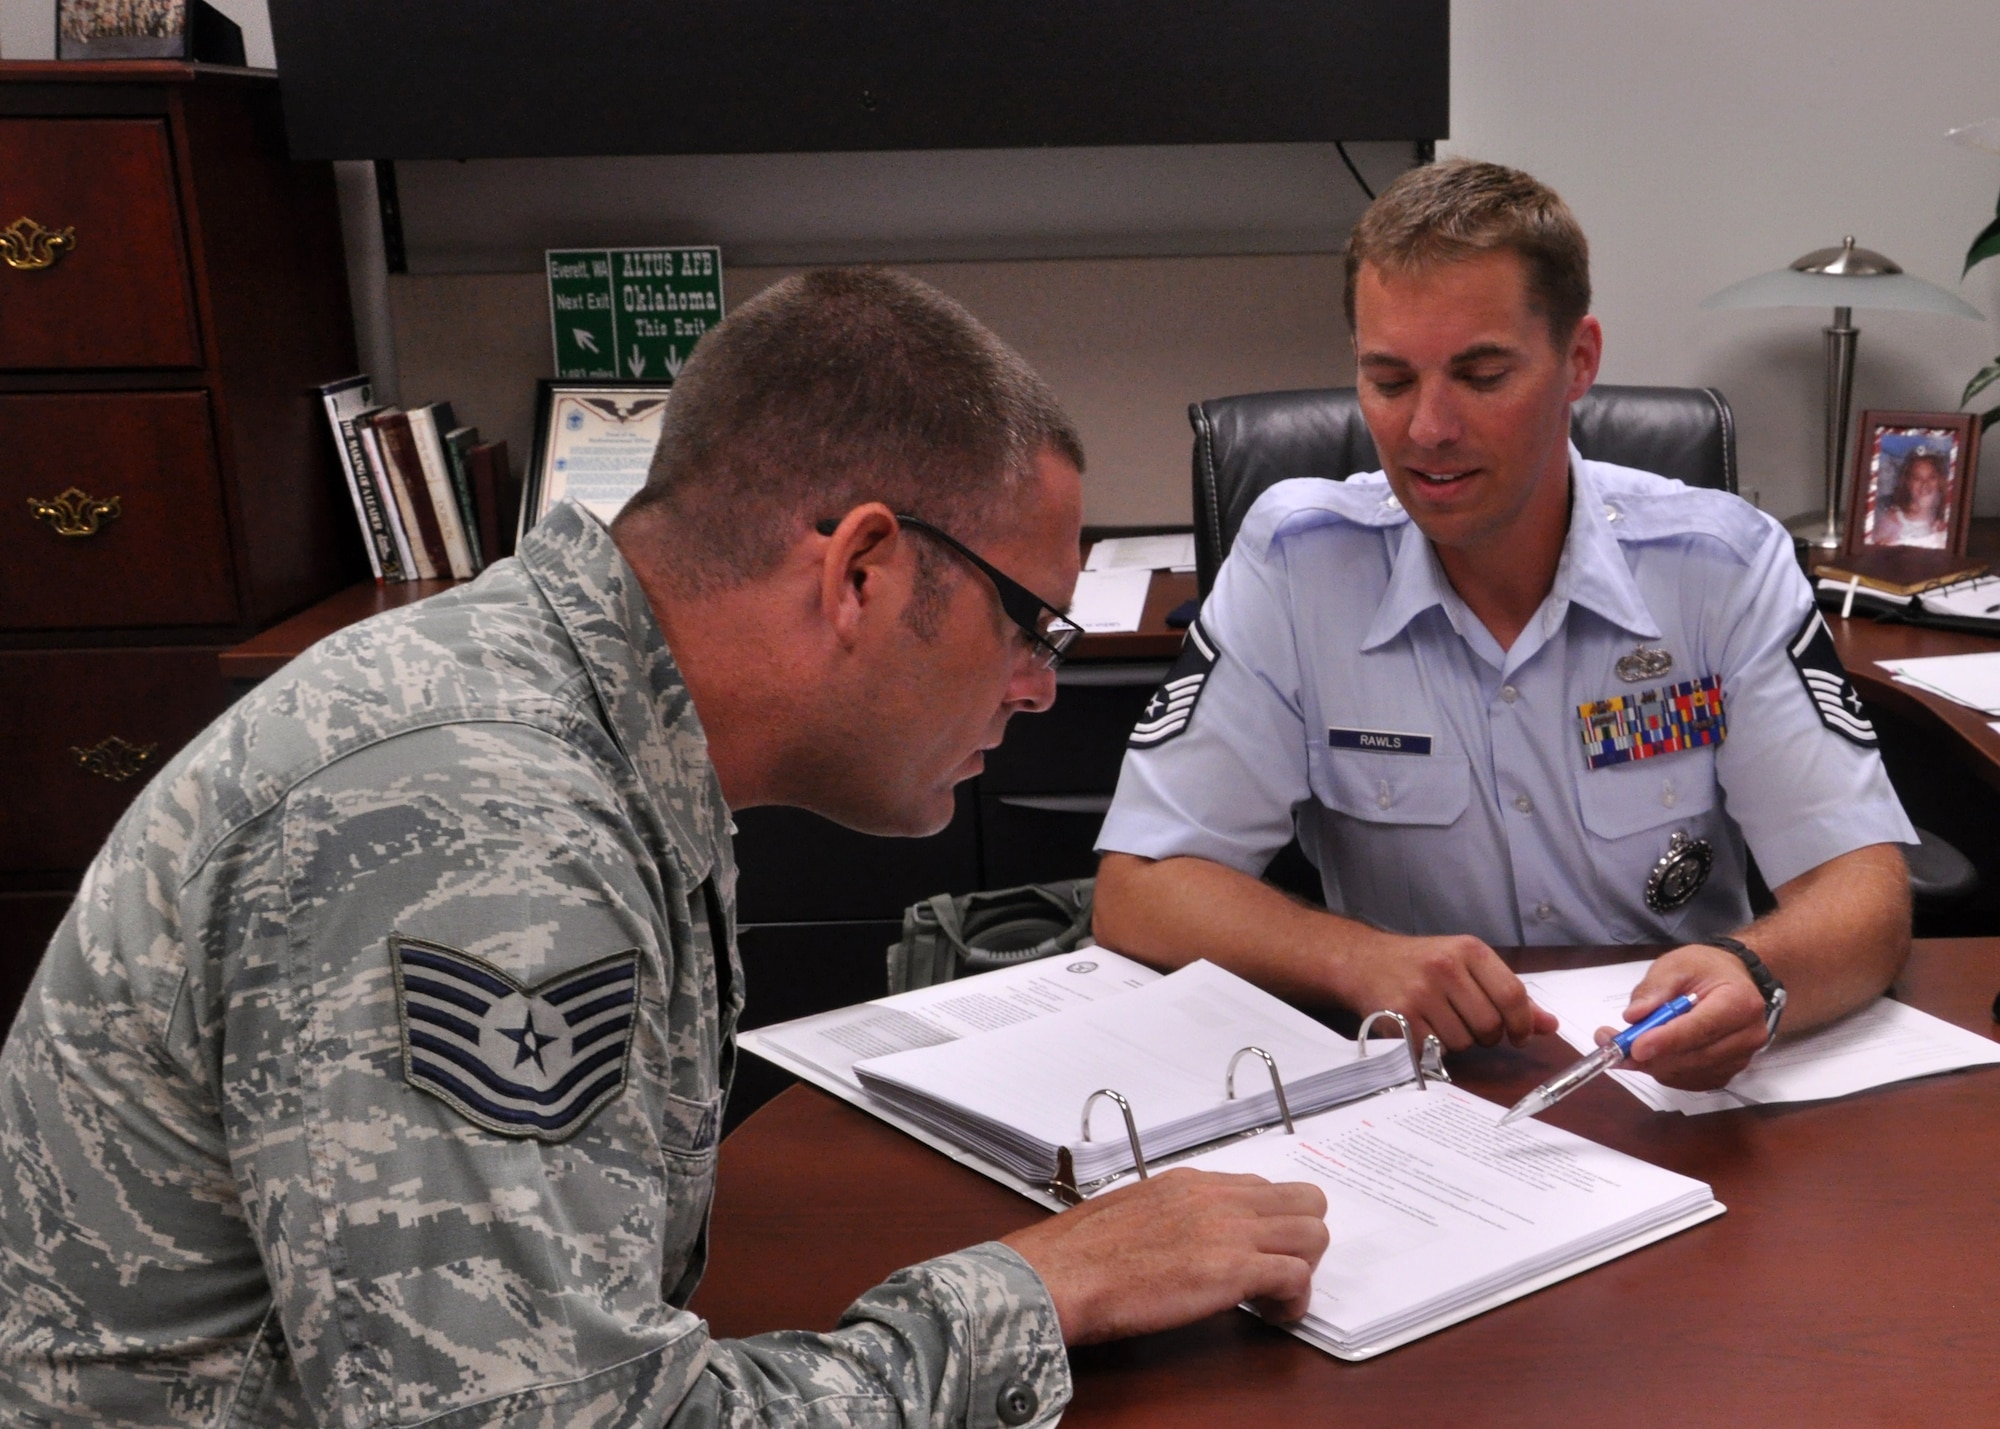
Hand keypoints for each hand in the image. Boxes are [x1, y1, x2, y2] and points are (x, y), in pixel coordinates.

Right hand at [1000, 1169, 1329, 1343]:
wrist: (1061, 1273)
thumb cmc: (1081, 1254)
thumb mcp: (1132, 1212)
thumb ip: (1171, 1215)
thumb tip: (1185, 1236)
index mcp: (1192, 1183)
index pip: (1264, 1188)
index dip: (1271, 1224)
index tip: (1259, 1251)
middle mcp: (1218, 1197)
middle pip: (1305, 1201)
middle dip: (1303, 1239)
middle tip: (1277, 1272)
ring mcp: (1229, 1230)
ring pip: (1314, 1233)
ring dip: (1305, 1269)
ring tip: (1273, 1297)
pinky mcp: (1233, 1269)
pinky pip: (1298, 1277)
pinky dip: (1296, 1301)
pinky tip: (1272, 1315)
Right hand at [1329, 928, 1557, 1050]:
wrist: (1364, 962)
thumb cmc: (1422, 964)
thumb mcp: (1467, 966)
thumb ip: (1509, 995)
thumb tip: (1549, 1025)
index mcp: (1469, 950)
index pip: (1513, 995)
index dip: (1522, 1024)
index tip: (1518, 1036)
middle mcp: (1445, 967)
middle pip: (1490, 1024)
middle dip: (1487, 1036)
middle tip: (1470, 1025)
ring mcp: (1421, 991)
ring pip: (1464, 1041)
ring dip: (1458, 1042)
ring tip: (1441, 1023)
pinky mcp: (1401, 1015)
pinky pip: (1436, 1049)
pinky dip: (1435, 1048)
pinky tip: (1424, 1030)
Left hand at [1595, 943, 1768, 1089]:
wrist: (1732, 980)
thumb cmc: (1705, 970)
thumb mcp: (1677, 965)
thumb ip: (1654, 989)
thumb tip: (1634, 1017)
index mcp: (1740, 1002)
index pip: (1702, 1028)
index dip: (1667, 1040)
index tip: (1636, 1047)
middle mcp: (1747, 1035)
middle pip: (1695, 1056)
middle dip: (1652, 1055)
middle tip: (1615, 1046)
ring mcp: (1741, 1058)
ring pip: (1689, 1072)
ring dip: (1654, 1064)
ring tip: (1626, 1046)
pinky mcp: (1728, 1072)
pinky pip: (1691, 1081)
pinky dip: (1665, 1071)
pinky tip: (1650, 1054)